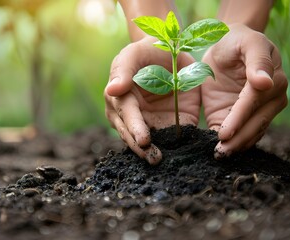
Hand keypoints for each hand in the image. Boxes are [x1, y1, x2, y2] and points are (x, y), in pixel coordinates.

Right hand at [104, 36, 200, 164]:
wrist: (171, 53)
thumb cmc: (147, 50)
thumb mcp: (135, 53)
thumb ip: (124, 69)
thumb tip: (112, 89)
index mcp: (120, 98)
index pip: (126, 115)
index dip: (134, 128)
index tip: (143, 140)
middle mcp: (130, 115)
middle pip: (132, 134)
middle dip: (141, 147)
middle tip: (153, 157)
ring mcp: (149, 123)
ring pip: (145, 142)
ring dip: (151, 153)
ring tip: (160, 161)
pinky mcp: (169, 126)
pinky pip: (169, 140)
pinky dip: (172, 150)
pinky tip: (177, 158)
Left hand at [201, 24, 287, 158]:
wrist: (227, 46)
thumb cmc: (236, 40)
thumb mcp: (247, 42)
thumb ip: (257, 61)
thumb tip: (266, 82)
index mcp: (273, 79)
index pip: (253, 102)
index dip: (239, 118)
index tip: (224, 132)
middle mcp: (271, 98)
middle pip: (255, 123)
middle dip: (238, 139)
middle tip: (220, 153)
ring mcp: (259, 110)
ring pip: (252, 133)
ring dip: (237, 146)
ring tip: (220, 156)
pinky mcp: (244, 117)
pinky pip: (242, 135)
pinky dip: (233, 145)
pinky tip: (221, 153)